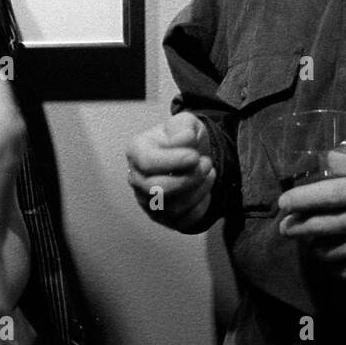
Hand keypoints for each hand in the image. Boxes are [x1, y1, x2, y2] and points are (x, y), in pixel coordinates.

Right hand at [126, 112, 215, 230]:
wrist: (191, 157)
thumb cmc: (182, 140)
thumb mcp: (185, 123)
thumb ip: (183, 126)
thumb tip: (185, 140)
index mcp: (136, 151)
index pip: (148, 162)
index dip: (173, 161)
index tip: (194, 156)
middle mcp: (136, 179)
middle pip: (157, 189)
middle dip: (188, 178)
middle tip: (206, 163)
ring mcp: (148, 201)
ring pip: (172, 207)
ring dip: (198, 190)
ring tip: (208, 171)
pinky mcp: (163, 218)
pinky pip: (182, 221)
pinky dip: (199, 206)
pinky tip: (204, 188)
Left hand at [276, 153, 345, 279]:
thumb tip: (327, 158)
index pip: (324, 194)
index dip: (298, 199)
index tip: (284, 203)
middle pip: (316, 225)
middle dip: (294, 227)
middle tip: (287, 227)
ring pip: (325, 250)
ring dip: (315, 246)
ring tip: (315, 241)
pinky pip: (341, 269)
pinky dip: (335, 264)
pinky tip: (338, 256)